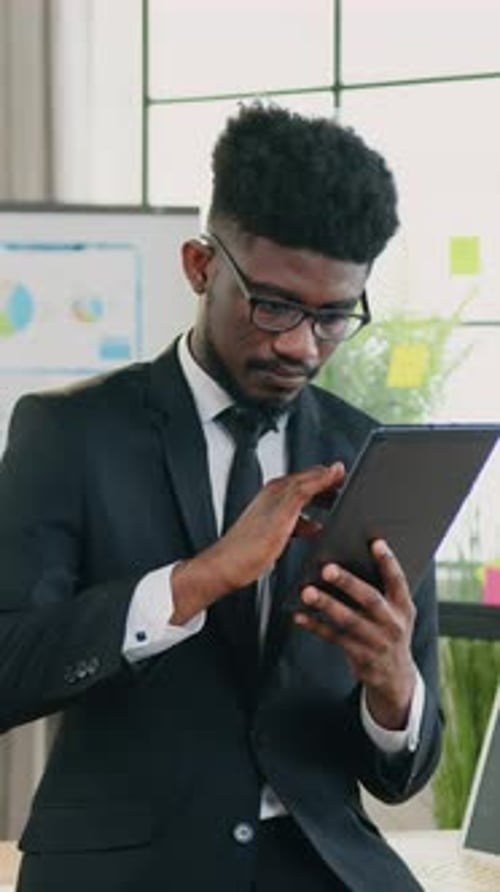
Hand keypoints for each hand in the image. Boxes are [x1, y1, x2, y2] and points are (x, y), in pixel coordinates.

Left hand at [170, 462, 344, 623]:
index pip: (312, 474)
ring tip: (336, 509)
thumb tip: (329, 470)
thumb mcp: (285, 514)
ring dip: (320, 504)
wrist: (226, 569)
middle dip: (328, 488)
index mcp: (278, 489)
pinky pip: (296, 519)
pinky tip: (315, 530)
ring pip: (303, 502)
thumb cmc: (249, 547)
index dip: (331, 474)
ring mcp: (272, 513)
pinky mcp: (272, 529)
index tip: (347, 476)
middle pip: (308, 486)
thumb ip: (307, 489)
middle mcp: (274, 497)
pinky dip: (310, 521)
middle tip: (346, 493)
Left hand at [294, 539, 417, 729]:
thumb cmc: (388, 629)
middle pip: (370, 599)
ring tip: (306, 591)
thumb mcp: (395, 612)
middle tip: (327, 568)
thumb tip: (347, 560)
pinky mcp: (361, 656)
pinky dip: (315, 626)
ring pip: (349, 620)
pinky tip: (299, 616)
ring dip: (327, 604)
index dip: (388, 561)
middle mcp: (394, 623)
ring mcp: (377, 642)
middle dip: (348, 583)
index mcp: (404, 606)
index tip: (375, 542)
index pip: (398, 580)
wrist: (396, 676)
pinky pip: (334, 638)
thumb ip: (380, 590)